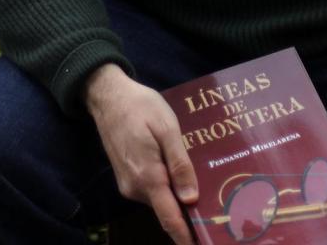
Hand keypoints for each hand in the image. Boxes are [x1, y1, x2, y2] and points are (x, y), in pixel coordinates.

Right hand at [84, 64, 199, 244]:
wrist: (108, 96)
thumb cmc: (141, 107)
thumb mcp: (167, 129)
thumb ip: (180, 165)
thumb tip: (191, 199)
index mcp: (148, 177)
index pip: (169, 218)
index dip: (185, 236)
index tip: (200, 244)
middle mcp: (135, 188)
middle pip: (168, 208)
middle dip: (189, 207)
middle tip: (217, 198)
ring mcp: (128, 184)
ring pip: (161, 197)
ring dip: (178, 191)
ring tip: (200, 173)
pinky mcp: (127, 177)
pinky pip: (152, 187)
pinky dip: (166, 182)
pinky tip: (177, 165)